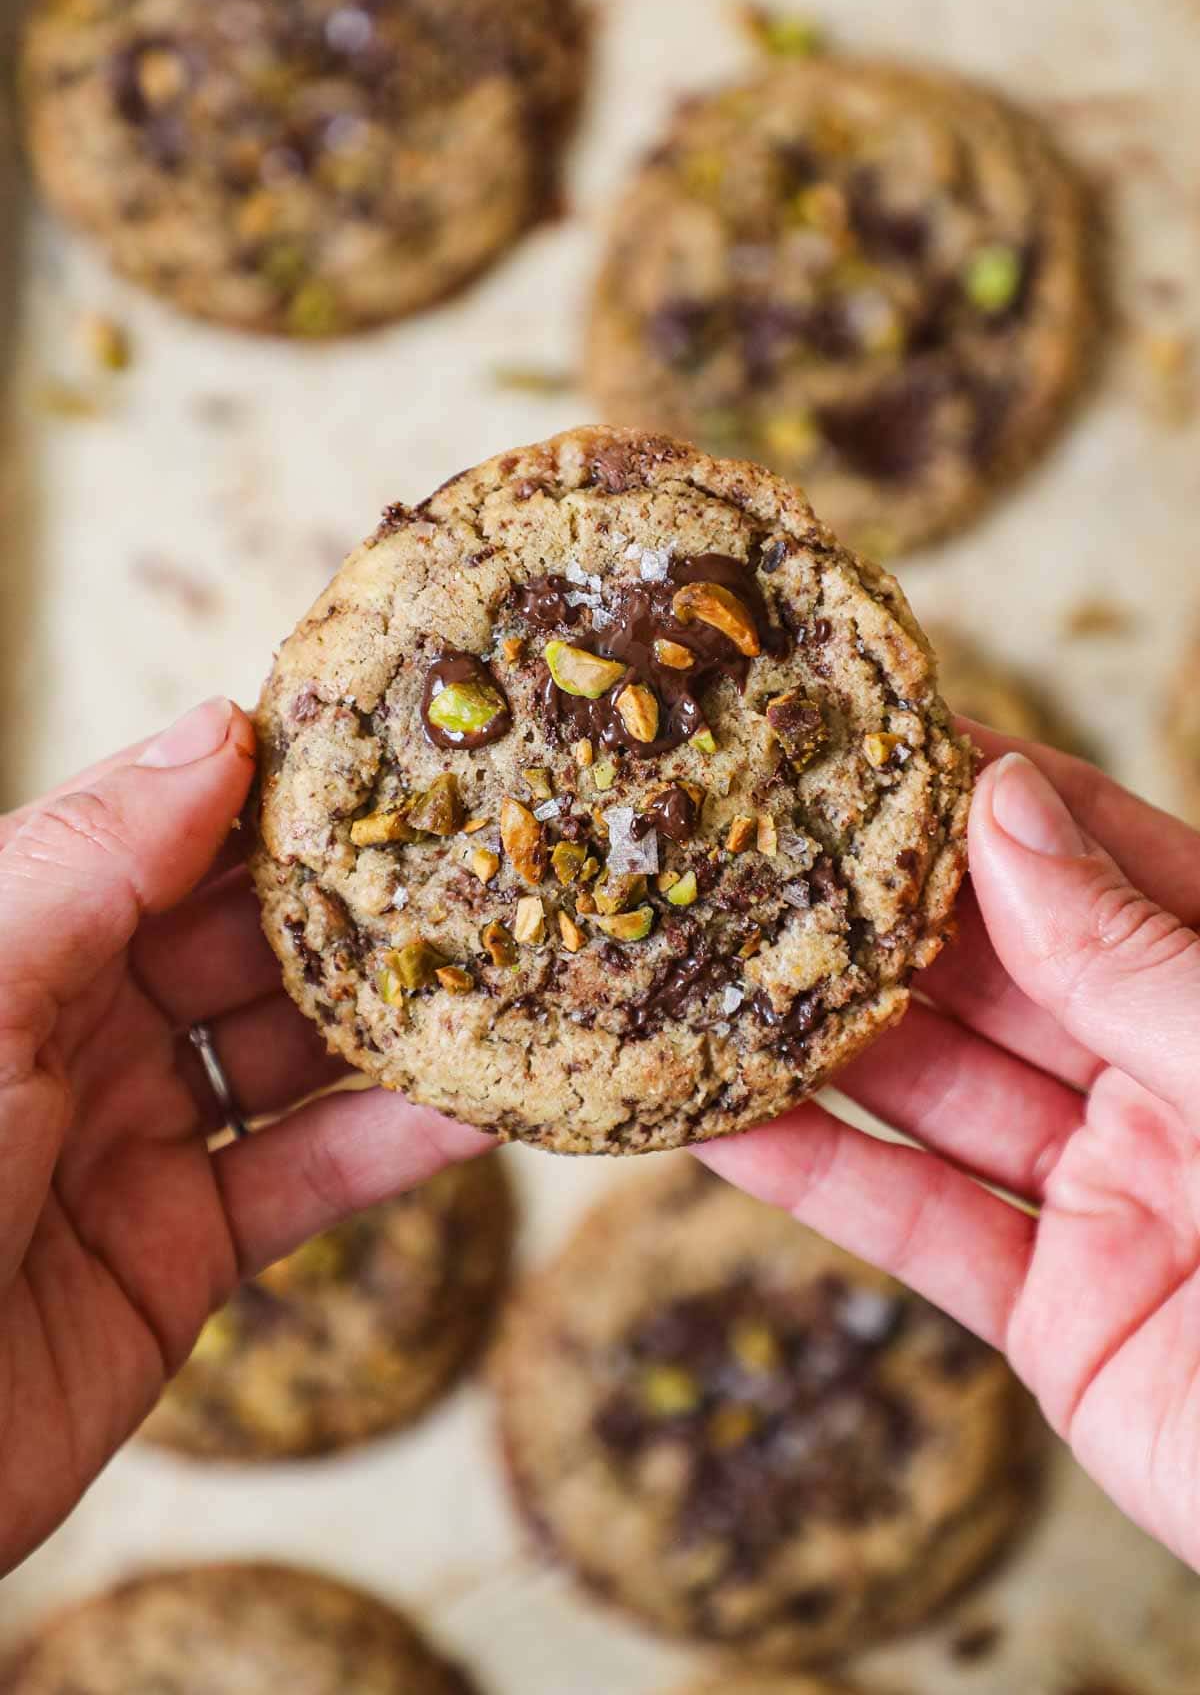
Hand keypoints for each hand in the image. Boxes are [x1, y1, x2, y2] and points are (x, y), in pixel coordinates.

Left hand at [0, 699, 487, 1573]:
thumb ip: (98, 863)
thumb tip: (219, 728)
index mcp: (22, 943)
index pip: (165, 836)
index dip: (269, 788)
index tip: (386, 742)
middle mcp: (82, 1029)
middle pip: (249, 939)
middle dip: (359, 899)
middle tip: (485, 851)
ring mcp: (137, 1138)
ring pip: (296, 1053)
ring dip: (400, 1017)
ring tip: (517, 964)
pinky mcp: (183, 1251)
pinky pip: (311, 1178)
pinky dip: (398, 1144)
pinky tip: (488, 1105)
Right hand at [699, 730, 1199, 1572]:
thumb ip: (1134, 960)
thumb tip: (1005, 807)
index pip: (1097, 858)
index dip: (986, 791)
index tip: (867, 731)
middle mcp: (1165, 1080)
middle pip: (993, 970)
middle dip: (871, 906)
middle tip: (745, 837)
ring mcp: (1108, 1197)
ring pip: (936, 1092)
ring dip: (816, 1035)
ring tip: (697, 961)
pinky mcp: (1056, 1318)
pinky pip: (921, 1227)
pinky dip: (817, 1176)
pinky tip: (716, 1116)